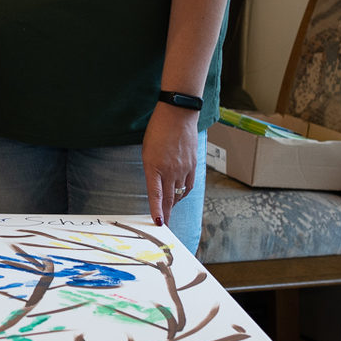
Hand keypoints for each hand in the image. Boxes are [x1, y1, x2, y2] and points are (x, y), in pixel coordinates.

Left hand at [142, 103, 198, 225]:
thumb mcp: (147, 151)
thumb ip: (152, 170)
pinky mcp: (193, 165)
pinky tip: (179, 195)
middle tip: (166, 226)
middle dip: (167, 214)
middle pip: (169, 198)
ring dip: (173, 202)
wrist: (178, 115)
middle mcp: (170, 170)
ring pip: (179, 193)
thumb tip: (157, 186)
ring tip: (169, 210)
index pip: (156, 194)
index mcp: (154, 166)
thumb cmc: (158, 130)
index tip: (158, 223)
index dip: (157, 211)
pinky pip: (189, 184)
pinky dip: (183, 192)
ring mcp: (183, 168)